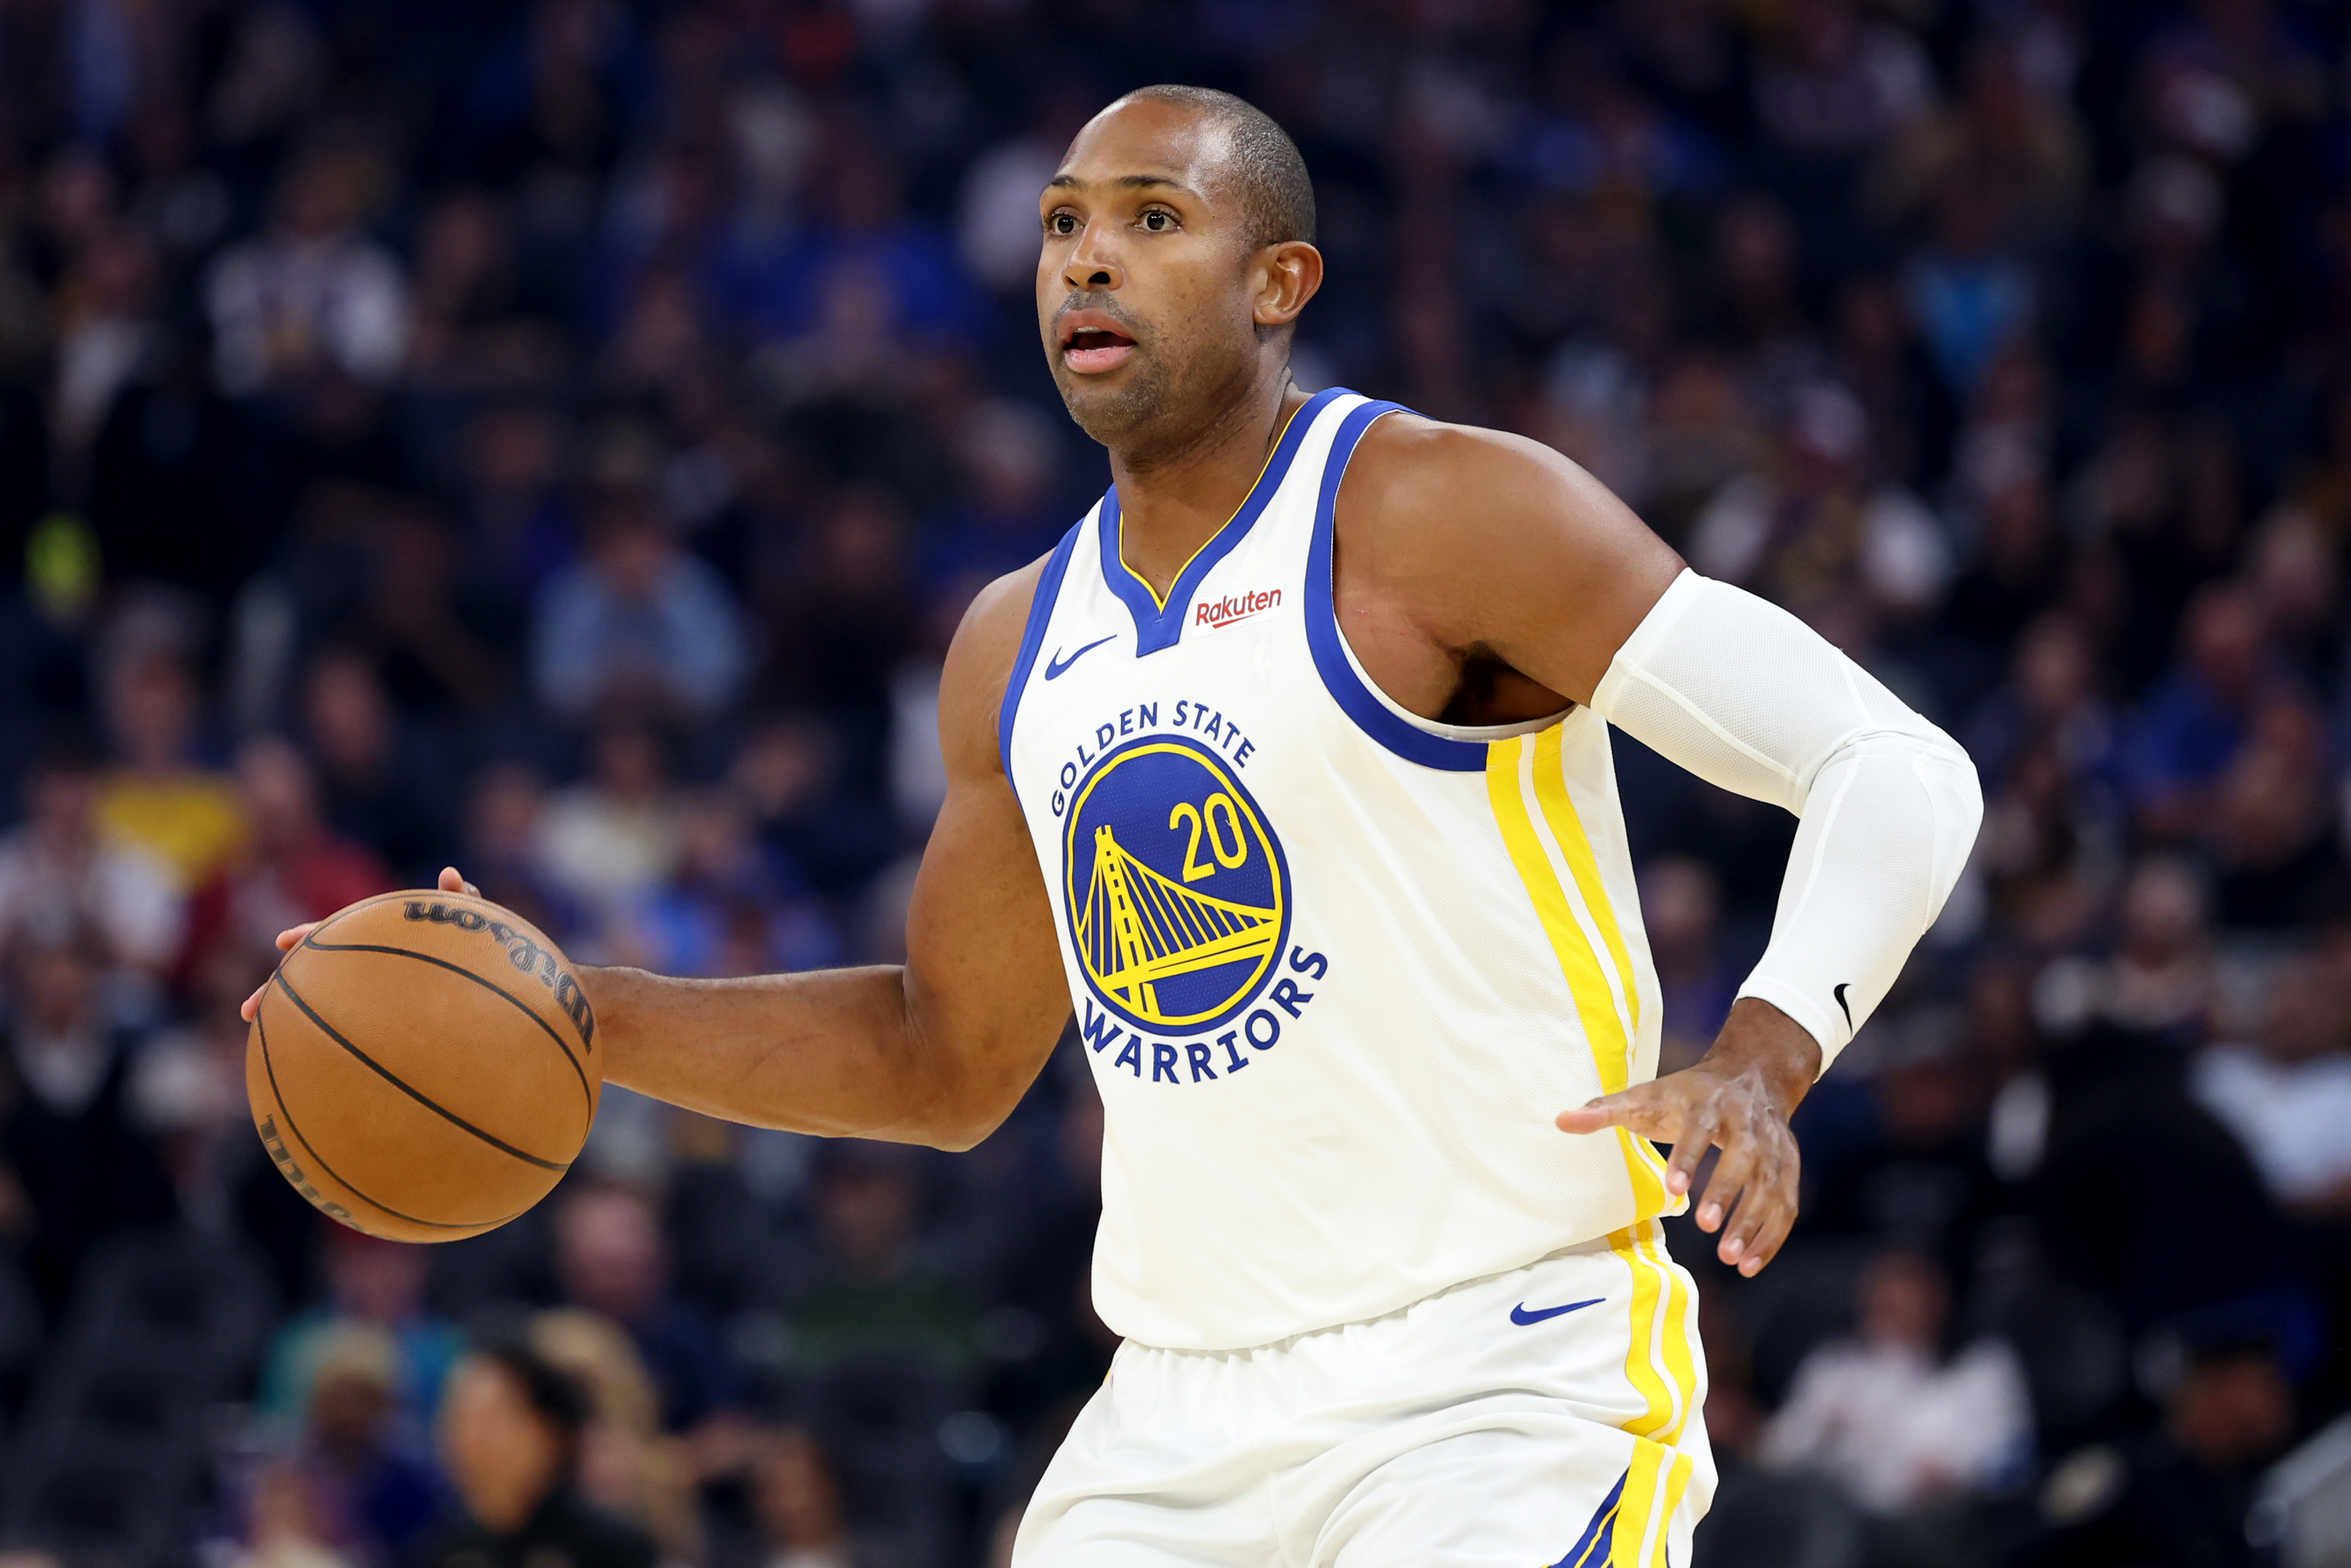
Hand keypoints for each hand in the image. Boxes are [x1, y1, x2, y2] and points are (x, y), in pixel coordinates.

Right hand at [240, 865, 478, 1022]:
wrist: (482, 989)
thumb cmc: (475, 948)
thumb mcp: (470, 920)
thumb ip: (461, 899)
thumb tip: (451, 873)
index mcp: (374, 938)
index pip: (333, 933)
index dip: (308, 935)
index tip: (283, 941)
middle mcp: (360, 969)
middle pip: (309, 975)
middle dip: (276, 989)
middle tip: (248, 1009)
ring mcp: (363, 995)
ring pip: (313, 1007)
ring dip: (284, 1019)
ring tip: (259, 1036)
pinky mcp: (375, 1020)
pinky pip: (340, 1033)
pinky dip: (319, 1044)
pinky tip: (300, 1066)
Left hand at [1554, 998, 1819, 1275]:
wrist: (1752, 1074)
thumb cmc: (1688, 1093)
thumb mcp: (1647, 1094)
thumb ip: (1605, 1109)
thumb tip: (1560, 1121)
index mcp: (1708, 1102)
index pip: (1699, 1128)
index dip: (1688, 1156)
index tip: (1673, 1189)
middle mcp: (1746, 1122)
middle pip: (1744, 1157)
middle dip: (1727, 1190)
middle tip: (1707, 1226)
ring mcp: (1773, 1146)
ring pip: (1771, 1185)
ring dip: (1754, 1222)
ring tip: (1730, 1258)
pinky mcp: (1788, 1166)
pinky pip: (1786, 1204)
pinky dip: (1772, 1235)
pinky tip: (1749, 1265)